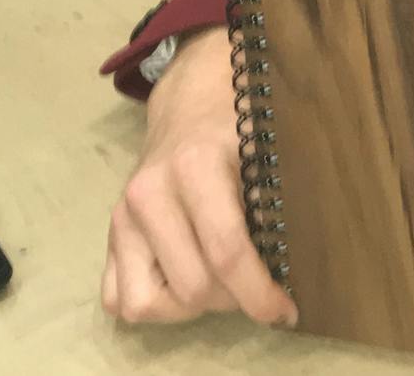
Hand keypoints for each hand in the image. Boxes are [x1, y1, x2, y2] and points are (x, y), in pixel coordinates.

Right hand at [100, 25, 297, 328]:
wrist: (192, 101)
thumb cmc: (241, 122)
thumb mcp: (270, 147)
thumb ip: (282, 200)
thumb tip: (306, 264)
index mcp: (194, 168)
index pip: (226, 253)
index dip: (259, 294)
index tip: (286, 312)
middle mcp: (148, 196)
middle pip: (192, 287)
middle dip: (233, 299)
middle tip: (260, 288)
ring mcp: (120, 218)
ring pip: (145, 303)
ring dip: (190, 307)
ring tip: (222, 283)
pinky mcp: (107, 235)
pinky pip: (116, 299)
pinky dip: (154, 304)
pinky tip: (187, 279)